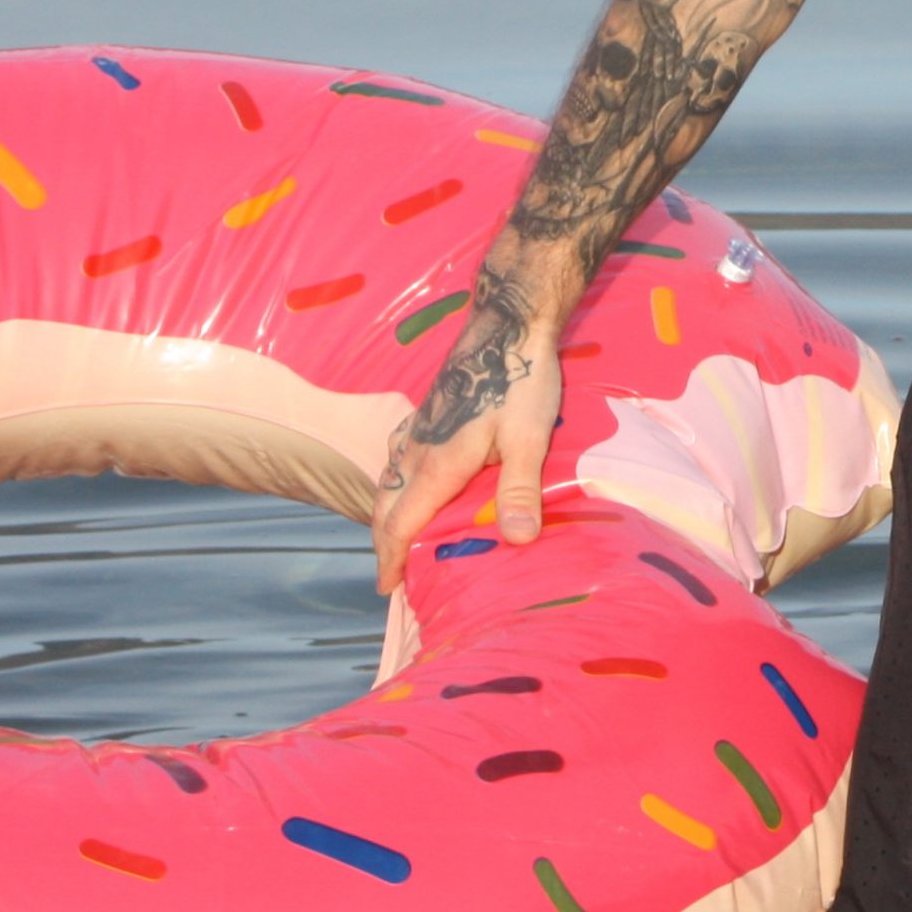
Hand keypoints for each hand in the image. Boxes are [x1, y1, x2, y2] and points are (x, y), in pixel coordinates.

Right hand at [370, 328, 561, 592]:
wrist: (508, 324)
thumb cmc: (519, 380)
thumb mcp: (528, 438)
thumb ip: (518, 489)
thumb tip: (517, 541)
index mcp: (437, 464)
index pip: (400, 523)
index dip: (391, 558)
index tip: (387, 588)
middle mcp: (417, 449)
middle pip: (385, 505)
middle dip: (383, 542)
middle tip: (389, 574)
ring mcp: (419, 428)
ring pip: (387, 479)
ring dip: (386, 512)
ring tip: (397, 537)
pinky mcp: (427, 412)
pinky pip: (397, 455)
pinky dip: (394, 481)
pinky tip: (408, 479)